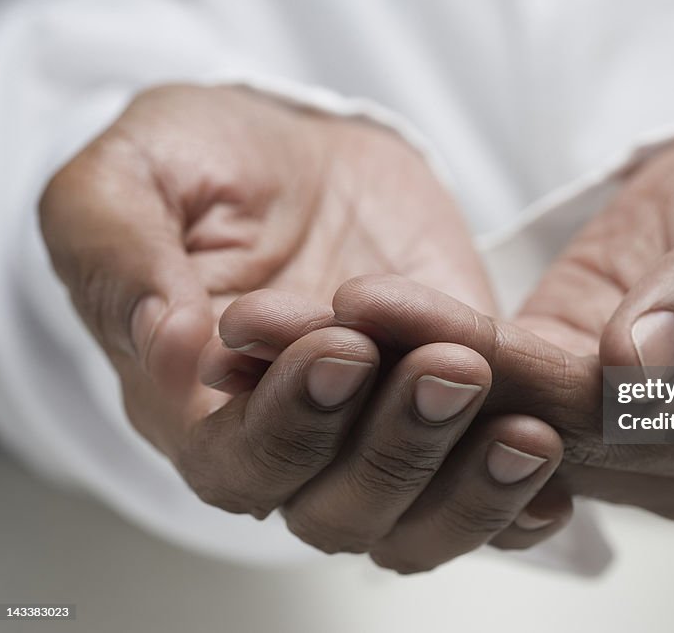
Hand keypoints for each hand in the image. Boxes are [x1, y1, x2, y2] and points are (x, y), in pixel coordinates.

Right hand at [39, 84, 539, 528]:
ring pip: (414, 519)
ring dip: (469, 486)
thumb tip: (166, 342)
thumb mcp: (134, 174)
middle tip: (448, 370)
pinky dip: (517, 501)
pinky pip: (481, 493)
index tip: (341, 345)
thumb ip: (119, 252)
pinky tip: (553, 472)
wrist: (304, 153)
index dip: (290, 420)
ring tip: (523, 431)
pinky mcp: (448, 415)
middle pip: (336, 508)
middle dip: (397, 446)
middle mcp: (289, 442)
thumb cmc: (208, 161)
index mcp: (195, 406)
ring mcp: (375, 433)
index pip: (236, 463)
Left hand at [334, 86, 673, 518]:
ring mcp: (626, 419)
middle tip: (332, 329)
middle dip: (435, 379)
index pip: (635, 421)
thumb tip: (646, 361)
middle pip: (549, 427)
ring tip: (310, 323)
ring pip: (505, 411)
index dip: (532, 383)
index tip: (437, 338)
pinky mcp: (576, 373)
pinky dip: (420, 349)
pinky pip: (495, 378)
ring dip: (404, 367)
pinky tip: (351, 319)